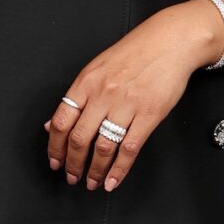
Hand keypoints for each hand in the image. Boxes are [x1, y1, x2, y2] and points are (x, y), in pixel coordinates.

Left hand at [44, 2, 223, 191]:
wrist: (171, 41)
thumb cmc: (135, 52)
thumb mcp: (97, 68)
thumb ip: (77, 97)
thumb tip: (53, 124)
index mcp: (86, 82)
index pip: (61, 121)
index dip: (55, 147)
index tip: (55, 161)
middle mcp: (103, 94)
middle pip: (80, 138)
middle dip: (73, 164)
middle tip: (71, 177)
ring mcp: (127, 104)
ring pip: (104, 147)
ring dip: (95, 171)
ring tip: (92, 182)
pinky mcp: (149, 114)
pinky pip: (130, 148)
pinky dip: (119, 169)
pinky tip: (113, 180)